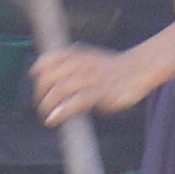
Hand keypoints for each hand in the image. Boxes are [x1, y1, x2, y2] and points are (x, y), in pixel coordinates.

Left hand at [31, 44, 151, 122]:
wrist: (138, 69)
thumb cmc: (111, 68)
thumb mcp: (88, 59)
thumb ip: (70, 67)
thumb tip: (51, 82)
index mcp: (75, 54)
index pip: (47, 60)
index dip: (37, 72)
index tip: (37, 83)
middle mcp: (80, 63)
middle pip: (49, 77)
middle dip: (40, 93)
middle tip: (41, 105)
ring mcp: (89, 78)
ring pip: (60, 90)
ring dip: (48, 104)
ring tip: (46, 115)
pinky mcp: (99, 92)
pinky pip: (75, 101)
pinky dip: (62, 111)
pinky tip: (54, 119)